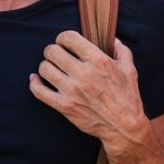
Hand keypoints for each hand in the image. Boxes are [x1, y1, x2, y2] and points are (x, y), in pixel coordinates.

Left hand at [29, 31, 150, 152]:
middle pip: (52, 51)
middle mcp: (83, 74)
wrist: (123, 127)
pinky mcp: (64, 106)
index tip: (64, 42)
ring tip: (52, 68)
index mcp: (99, 61)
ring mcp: (72, 91)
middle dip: (52, 50)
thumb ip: (121, 50)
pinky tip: (36, 79)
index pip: (69, 38)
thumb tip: (113, 39)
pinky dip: (34, 83)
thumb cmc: (128, 97)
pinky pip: (39, 91)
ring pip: (44, 69)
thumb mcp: (130, 69)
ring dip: (45, 65)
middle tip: (56, 54)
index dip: (63, 37)